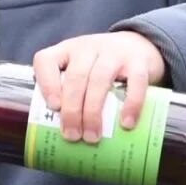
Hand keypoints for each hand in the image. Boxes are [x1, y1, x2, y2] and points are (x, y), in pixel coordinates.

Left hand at [32, 31, 165, 143]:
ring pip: (100, 79)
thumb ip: (69, 95)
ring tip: (92, 137)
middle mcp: (87, 48)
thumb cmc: (101, 67)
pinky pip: (135, 82)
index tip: (53, 108)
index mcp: (66, 51)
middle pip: (76, 77)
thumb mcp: (80, 71)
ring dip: (93, 111)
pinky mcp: (139, 61)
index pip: (46, 60)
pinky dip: (131, 104)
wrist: (139, 45)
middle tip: (72, 136)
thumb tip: (60, 138)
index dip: (46, 84)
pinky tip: (126, 123)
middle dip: (72, 110)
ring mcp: (114, 52)